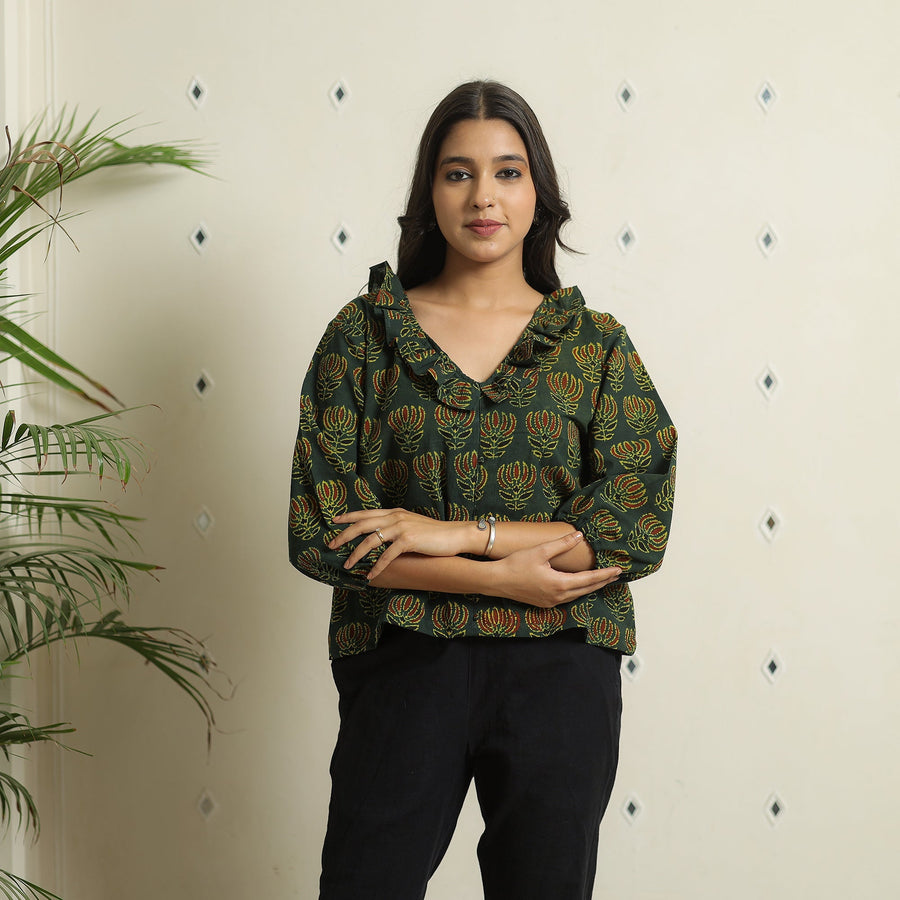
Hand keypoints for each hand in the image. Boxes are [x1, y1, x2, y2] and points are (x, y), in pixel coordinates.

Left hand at [330, 508, 473, 579]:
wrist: (455, 535)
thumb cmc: (434, 534)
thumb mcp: (411, 525)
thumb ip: (395, 526)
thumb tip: (380, 536)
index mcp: (395, 512)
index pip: (366, 513)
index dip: (348, 517)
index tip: (334, 521)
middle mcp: (395, 517)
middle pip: (362, 524)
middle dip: (344, 536)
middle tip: (330, 545)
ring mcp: (401, 528)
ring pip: (370, 540)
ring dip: (356, 554)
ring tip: (347, 565)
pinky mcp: (408, 540)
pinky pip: (387, 556)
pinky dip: (376, 567)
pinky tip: (370, 575)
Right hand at [491, 532, 620, 607]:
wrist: (496, 581)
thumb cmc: (516, 565)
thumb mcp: (540, 551)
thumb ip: (561, 544)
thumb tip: (579, 536)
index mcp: (560, 584)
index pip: (589, 579)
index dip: (604, 574)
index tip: (618, 570)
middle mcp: (558, 596)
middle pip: (586, 589)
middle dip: (602, 581)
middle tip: (615, 575)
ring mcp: (551, 602)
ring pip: (577, 594)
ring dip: (590, 587)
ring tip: (602, 579)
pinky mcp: (544, 603)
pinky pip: (567, 597)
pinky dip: (578, 590)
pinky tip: (579, 585)